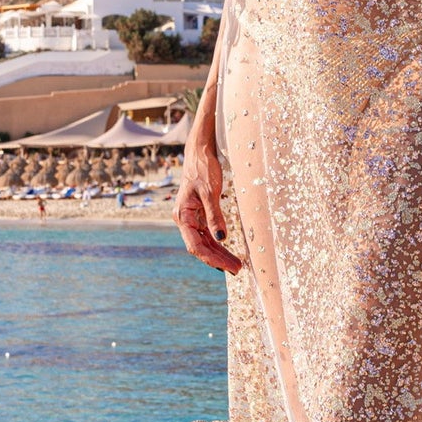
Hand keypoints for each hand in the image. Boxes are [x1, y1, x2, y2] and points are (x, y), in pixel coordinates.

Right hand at [173, 131, 241, 274]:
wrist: (199, 151)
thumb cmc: (203, 168)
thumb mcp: (211, 192)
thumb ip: (215, 216)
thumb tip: (221, 238)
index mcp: (182, 215)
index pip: (196, 245)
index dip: (213, 259)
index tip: (230, 266)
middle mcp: (184, 219)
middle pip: (200, 246)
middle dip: (218, 259)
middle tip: (238, 269)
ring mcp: (191, 217)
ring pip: (204, 241)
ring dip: (219, 253)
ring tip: (236, 264)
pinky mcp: (198, 214)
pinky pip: (207, 233)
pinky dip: (217, 243)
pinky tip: (227, 251)